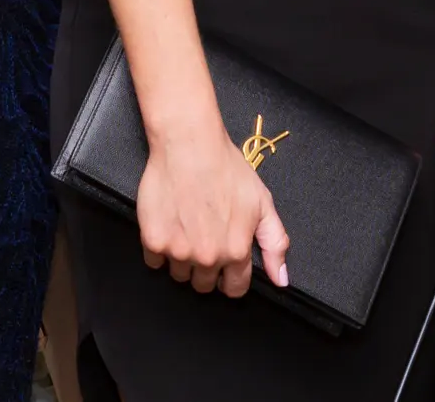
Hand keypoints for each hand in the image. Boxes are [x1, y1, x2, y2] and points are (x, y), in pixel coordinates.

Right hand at [136, 125, 289, 297]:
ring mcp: (178, 251)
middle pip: (203, 284)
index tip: (225, 266)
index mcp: (236, 251)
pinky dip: (159, 248)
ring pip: (179, 274)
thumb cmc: (226, 168)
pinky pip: (154, 261)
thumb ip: (274, 244)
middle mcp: (208, 257)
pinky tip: (168, 224)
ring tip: (186, 228)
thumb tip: (280, 280)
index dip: (230, 278)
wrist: (189, 145)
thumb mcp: (262, 203)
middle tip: (203, 238)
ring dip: (182, 259)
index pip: (234, 288)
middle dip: (205, 267)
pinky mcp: (154, 241)